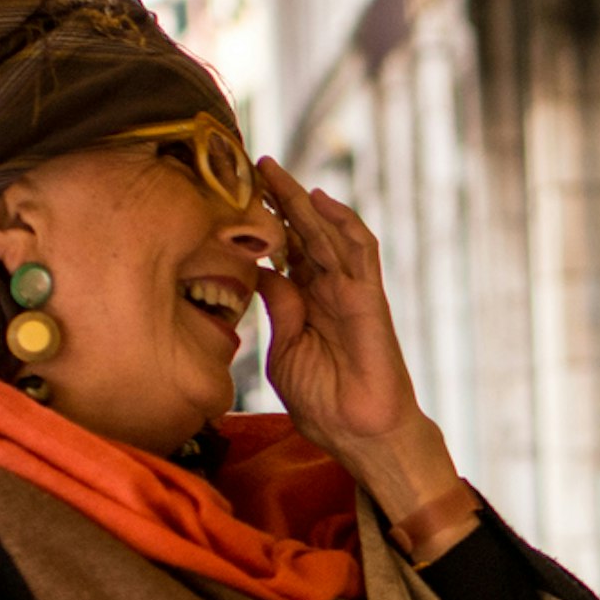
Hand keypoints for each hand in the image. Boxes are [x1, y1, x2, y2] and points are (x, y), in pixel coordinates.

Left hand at [254, 170, 458, 517]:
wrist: (361, 434)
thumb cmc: (325, 405)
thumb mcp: (284, 355)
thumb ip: (279, 313)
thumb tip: (262, 274)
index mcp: (305, 305)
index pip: (283, 253)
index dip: (261, 225)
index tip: (231, 199)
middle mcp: (328, 291)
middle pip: (302, 233)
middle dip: (277, 199)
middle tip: (249, 165)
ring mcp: (350, 291)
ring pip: (326, 232)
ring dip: (301, 200)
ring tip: (272, 171)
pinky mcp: (368, 298)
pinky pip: (360, 250)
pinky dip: (341, 221)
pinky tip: (318, 198)